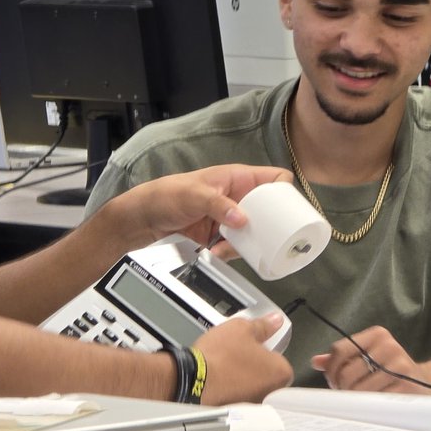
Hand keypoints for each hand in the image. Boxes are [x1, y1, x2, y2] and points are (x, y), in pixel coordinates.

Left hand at [119, 164, 292, 249]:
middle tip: (266, 236)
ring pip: (256, 232)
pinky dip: (233, 252)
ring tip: (231, 245)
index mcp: (238, 178)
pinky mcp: (222, 237)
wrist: (143, 220)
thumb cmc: (165, 195)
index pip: (275, 179)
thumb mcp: (193, 194)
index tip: (288, 209)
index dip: (286, 191)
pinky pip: (239, 246)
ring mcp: (231, 219)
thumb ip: (219, 205)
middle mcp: (239, 198)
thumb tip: (242, 218)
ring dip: (250, 242)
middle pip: (270, 211)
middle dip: (270, 226)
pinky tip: (219, 251)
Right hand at [196, 313, 292, 404]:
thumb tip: (274, 321)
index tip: (256, 344)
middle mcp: (270, 392)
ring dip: (244, 377)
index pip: (282, 359)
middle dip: (256, 365)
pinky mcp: (235, 410)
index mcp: (279, 372)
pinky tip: (219, 376)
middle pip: (268, 375)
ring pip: (253, 386)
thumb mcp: (242, 328)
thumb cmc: (219, 358)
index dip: (267, 349)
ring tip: (227, 364)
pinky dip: (231, 388)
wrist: (193, 379)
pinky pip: (238, 396)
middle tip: (240, 352)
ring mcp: (253, 403)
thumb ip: (263, 325)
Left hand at [311, 325, 430, 394]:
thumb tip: (317, 361)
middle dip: (341, 387)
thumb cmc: (392, 372)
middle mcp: (389, 346)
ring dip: (354, 400)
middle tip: (346, 395)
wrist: (426, 385)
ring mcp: (399, 365)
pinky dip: (369, 406)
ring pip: (358, 389)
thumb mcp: (368, 358)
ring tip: (360, 400)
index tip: (334, 381)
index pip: (339, 350)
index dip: (331, 370)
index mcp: (377, 335)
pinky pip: (374, 401)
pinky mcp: (406, 386)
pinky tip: (373, 404)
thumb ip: (342, 358)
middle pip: (346, 372)